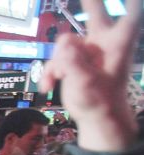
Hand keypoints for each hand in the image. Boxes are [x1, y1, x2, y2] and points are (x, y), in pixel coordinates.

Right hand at [39, 0, 140, 151]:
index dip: (130, 3)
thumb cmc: (101, 102)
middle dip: (90, 2)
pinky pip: (55, 58)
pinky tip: (48, 85)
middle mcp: (102, 42)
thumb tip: (64, 46)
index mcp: (118, 44)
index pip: (129, 16)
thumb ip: (75, 65)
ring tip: (57, 78)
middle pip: (97, 12)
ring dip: (56, 60)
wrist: (96, 117)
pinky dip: (49, 71)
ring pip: (65, 42)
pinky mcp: (72, 60)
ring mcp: (86, 50)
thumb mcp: (87, 85)